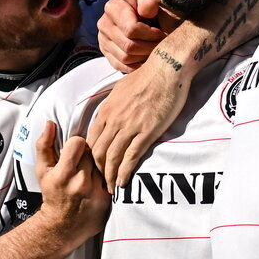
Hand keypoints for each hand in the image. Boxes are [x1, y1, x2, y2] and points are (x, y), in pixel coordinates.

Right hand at [35, 123, 111, 246]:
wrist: (62, 226)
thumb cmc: (52, 195)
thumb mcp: (42, 171)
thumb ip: (44, 145)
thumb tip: (50, 123)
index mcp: (63, 174)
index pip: (79, 143)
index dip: (77, 144)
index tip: (74, 152)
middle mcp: (80, 182)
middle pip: (94, 151)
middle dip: (89, 154)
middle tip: (83, 162)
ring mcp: (95, 191)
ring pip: (104, 163)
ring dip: (99, 164)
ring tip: (91, 171)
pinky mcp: (107, 199)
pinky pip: (111, 177)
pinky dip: (107, 176)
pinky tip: (100, 180)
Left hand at [87, 57, 191, 191]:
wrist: (166, 70)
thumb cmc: (147, 77)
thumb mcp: (121, 90)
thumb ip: (114, 106)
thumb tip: (112, 116)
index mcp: (106, 110)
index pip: (92, 139)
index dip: (91, 156)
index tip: (94, 167)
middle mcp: (114, 120)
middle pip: (99, 152)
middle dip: (98, 170)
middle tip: (101, 183)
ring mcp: (129, 126)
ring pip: (112, 157)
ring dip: (109, 175)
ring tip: (111, 188)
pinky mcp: (146, 132)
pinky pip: (131, 156)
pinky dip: (124, 171)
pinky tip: (123, 182)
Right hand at [97, 0, 163, 71]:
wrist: (136, 12)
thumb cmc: (145, 5)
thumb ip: (150, 2)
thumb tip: (150, 5)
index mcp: (113, 8)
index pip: (131, 29)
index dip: (150, 35)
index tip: (161, 34)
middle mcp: (104, 24)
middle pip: (128, 46)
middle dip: (149, 48)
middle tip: (162, 47)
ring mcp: (103, 40)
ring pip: (125, 58)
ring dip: (144, 58)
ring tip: (156, 51)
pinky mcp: (106, 52)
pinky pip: (121, 66)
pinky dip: (137, 66)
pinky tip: (148, 59)